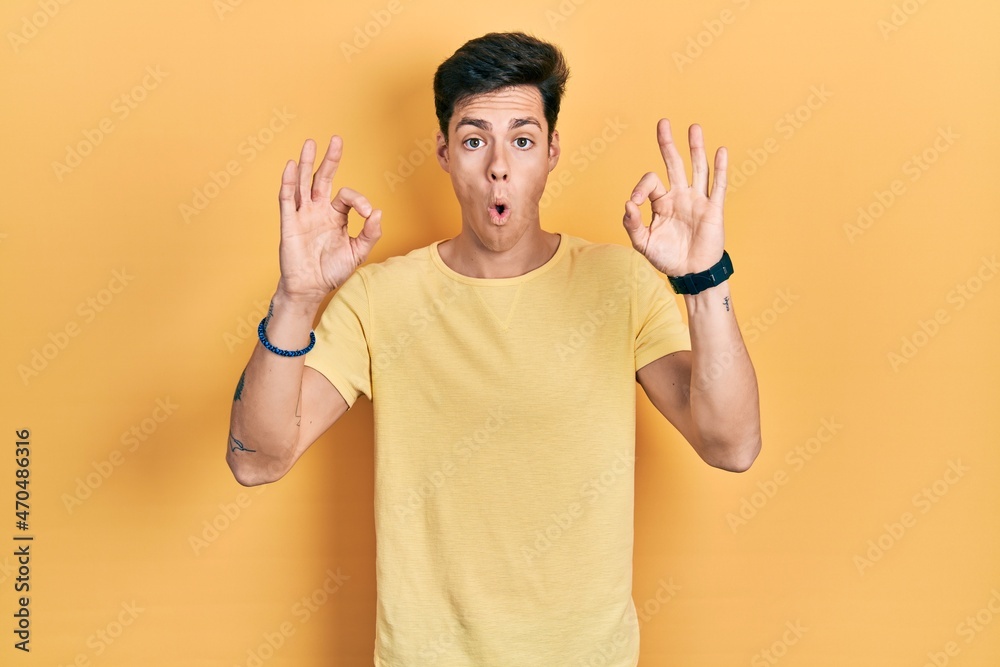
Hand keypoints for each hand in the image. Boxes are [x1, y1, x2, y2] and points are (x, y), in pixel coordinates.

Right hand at [276, 136, 381, 302]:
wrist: (311, 288)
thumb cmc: (333, 270)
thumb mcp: (358, 252)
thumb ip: (370, 233)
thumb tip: (379, 212)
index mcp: (335, 215)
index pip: (347, 196)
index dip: (360, 200)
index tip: (368, 212)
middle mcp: (318, 210)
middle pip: (323, 178)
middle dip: (330, 159)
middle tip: (336, 139)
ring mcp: (303, 215)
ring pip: (303, 183)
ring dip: (306, 163)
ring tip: (310, 143)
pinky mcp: (289, 223)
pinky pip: (287, 199)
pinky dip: (288, 182)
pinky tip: (291, 166)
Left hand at [622, 119, 726, 275]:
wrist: (691, 272)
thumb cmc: (667, 257)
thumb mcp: (643, 243)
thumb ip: (632, 224)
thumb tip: (628, 203)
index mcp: (662, 202)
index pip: (651, 182)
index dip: (641, 187)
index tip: (635, 201)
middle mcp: (680, 196)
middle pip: (674, 164)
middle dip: (668, 144)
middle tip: (662, 123)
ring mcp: (698, 200)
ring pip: (697, 169)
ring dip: (696, 148)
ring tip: (693, 127)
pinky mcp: (713, 209)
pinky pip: (718, 186)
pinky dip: (720, 169)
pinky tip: (720, 151)